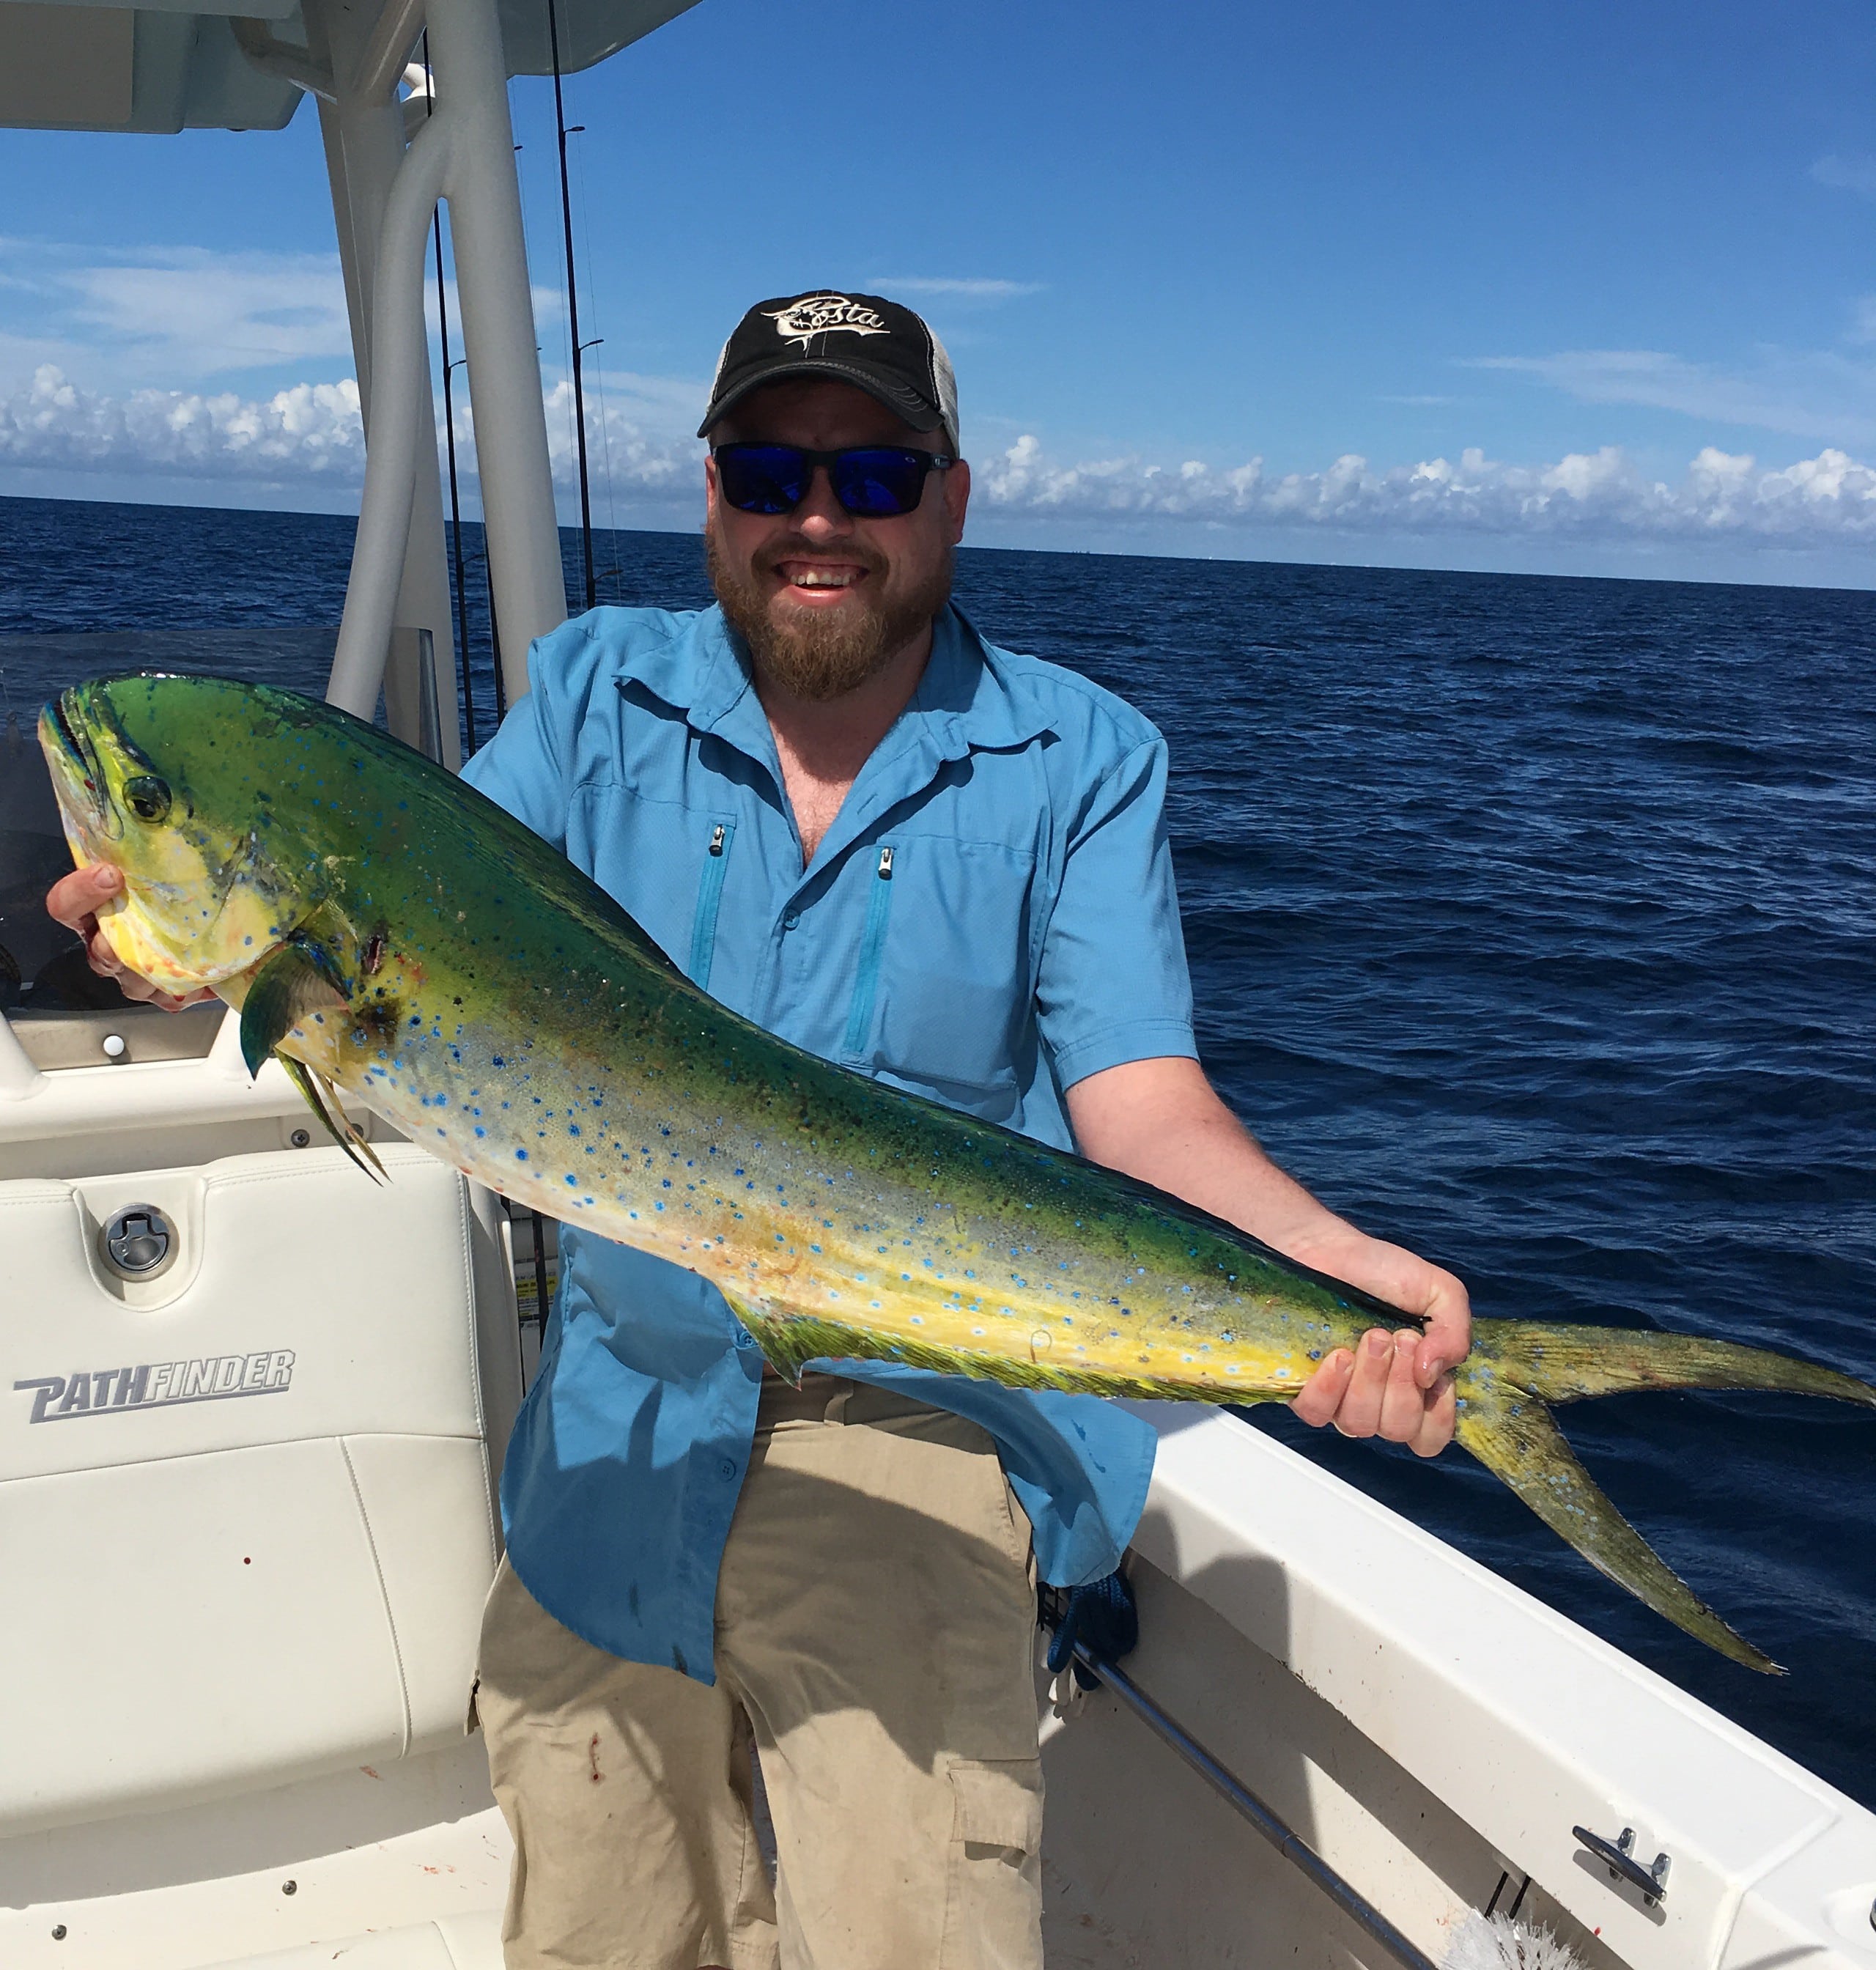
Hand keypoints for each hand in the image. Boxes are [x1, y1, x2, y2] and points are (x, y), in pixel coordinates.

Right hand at [45, 863, 213, 1011]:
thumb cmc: (187, 888)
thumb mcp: (173, 866)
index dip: (81, 892)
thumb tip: (187, 817)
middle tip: (149, 931)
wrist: (219, 924)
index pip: (65, 905)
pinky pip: (168, 1000)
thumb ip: (162, 851)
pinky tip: (210, 978)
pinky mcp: (161, 993)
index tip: (111, 874)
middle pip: (98, 952)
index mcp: (98, 908)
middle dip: (121, 945)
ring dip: (157, 972)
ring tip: (188, 958)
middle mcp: (107, 942)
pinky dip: (190, 990)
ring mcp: (132, 972)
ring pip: (131, 981)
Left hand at [1288, 1233, 1469, 1456]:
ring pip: (1359, 1424)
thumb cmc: (1381, 1272)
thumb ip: (1455, 1332)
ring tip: (1368, 1335)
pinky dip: (1330, 1387)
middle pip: (1398, 1430)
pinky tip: (1337, 1355)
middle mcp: (1380, 1399)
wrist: (1326, 1250)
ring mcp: (1340, 1397)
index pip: (1431, 1436)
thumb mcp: (1438, 1292)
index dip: (1436, 1416)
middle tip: (1394, 1336)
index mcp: (1416, 1385)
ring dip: (1369, 1379)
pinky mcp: (1304, 1388)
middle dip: (1401, 1384)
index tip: (1429, 1372)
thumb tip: (1433, 1373)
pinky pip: (1317, 1413)